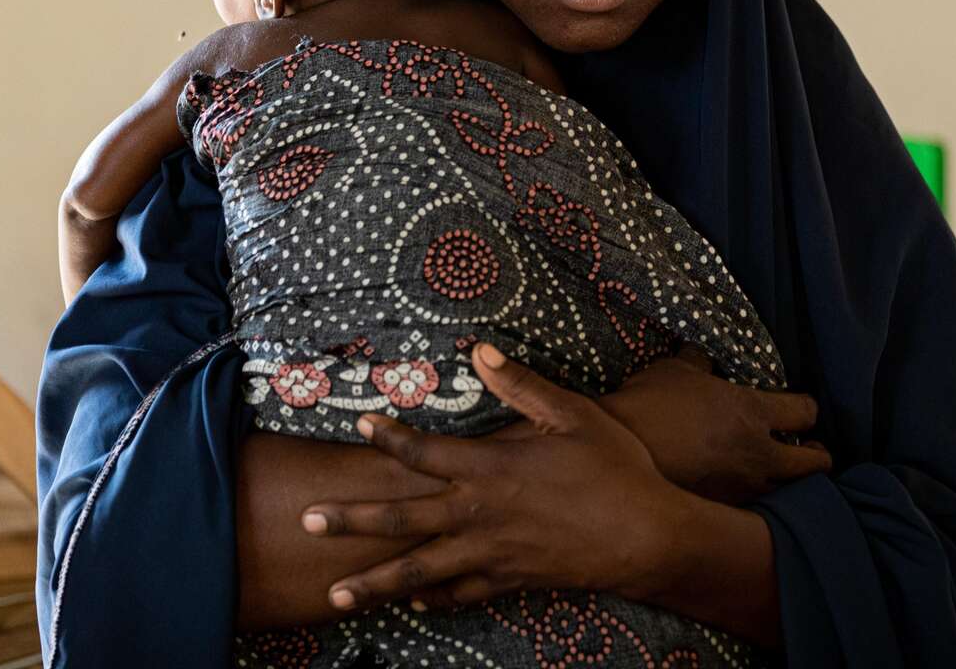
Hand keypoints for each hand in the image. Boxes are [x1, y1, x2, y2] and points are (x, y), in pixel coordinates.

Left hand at [300, 342, 686, 615]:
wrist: (647, 536)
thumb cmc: (613, 466)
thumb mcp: (571, 413)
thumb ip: (521, 385)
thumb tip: (478, 351)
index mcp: (490, 468)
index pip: (424, 453)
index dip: (388, 438)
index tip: (359, 424)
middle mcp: (480, 515)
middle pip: (403, 520)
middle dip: (352, 521)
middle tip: (308, 520)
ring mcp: (492, 554)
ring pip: (420, 572)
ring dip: (375, 582)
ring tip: (336, 595)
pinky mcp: (510, 580)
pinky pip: (460, 594)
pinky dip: (432, 600)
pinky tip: (413, 604)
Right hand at [597, 345, 830, 503]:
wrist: (622, 451)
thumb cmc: (650, 403)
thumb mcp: (675, 370)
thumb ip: (700, 363)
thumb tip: (704, 358)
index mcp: (752, 411)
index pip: (805, 411)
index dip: (809, 408)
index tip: (805, 408)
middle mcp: (758, 454)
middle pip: (815, 463)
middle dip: (819, 455)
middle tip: (815, 450)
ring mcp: (743, 487)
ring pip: (793, 493)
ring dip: (795, 483)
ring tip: (787, 476)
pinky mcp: (725, 511)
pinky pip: (758, 508)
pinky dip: (763, 501)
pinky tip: (751, 493)